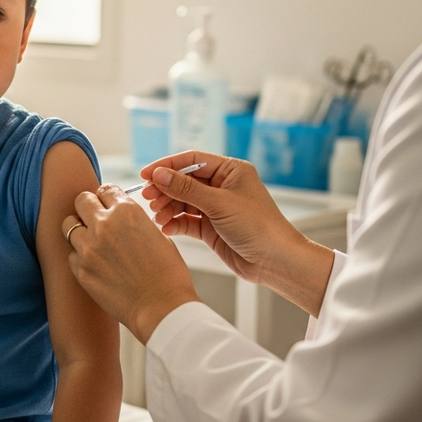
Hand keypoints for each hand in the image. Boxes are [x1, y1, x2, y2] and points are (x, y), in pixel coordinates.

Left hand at [63, 184, 197, 343]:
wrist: (162, 308)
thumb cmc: (168, 274)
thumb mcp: (157, 235)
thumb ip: (134, 221)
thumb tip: (121, 218)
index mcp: (127, 211)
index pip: (105, 189)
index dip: (107, 198)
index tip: (108, 206)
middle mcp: (104, 224)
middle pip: (81, 200)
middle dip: (88, 208)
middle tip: (95, 220)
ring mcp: (88, 247)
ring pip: (68, 225)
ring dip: (79, 231)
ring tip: (92, 243)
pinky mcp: (80, 270)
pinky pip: (71, 254)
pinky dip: (80, 257)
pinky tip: (95, 266)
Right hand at [138, 151, 334, 315]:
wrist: (275, 261)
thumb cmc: (258, 227)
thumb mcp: (219, 203)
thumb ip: (186, 188)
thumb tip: (159, 174)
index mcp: (230, 170)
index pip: (192, 160)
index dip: (167, 166)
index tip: (146, 174)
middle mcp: (223, 186)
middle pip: (184, 181)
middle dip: (165, 189)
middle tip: (147, 197)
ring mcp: (216, 207)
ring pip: (183, 201)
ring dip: (168, 207)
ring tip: (157, 215)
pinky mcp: (212, 228)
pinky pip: (187, 221)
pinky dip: (175, 223)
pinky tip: (166, 228)